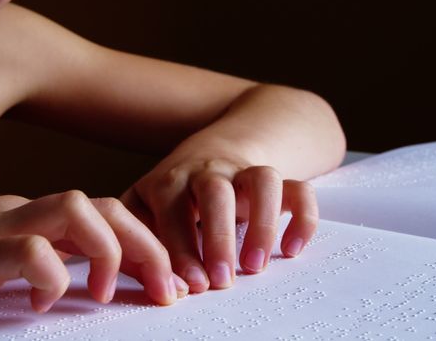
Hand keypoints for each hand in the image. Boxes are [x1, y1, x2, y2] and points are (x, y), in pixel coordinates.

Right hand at [0, 192, 185, 315]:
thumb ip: (19, 264)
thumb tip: (61, 284)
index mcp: (23, 216)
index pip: (103, 213)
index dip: (145, 244)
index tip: (166, 285)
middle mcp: (18, 214)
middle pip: (109, 206)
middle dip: (152, 246)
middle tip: (171, 292)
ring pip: (80, 212)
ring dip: (113, 251)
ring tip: (112, 293)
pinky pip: (30, 252)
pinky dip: (51, 278)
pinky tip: (43, 304)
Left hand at [121, 155, 318, 293]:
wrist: (214, 149)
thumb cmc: (171, 194)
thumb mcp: (143, 207)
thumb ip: (134, 239)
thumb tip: (136, 284)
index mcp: (170, 180)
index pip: (172, 210)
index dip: (180, 250)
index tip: (188, 286)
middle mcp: (208, 171)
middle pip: (216, 191)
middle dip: (219, 237)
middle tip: (222, 282)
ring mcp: (245, 172)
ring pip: (262, 180)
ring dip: (263, 223)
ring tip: (257, 267)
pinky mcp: (277, 178)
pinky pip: (299, 188)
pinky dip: (302, 217)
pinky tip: (293, 249)